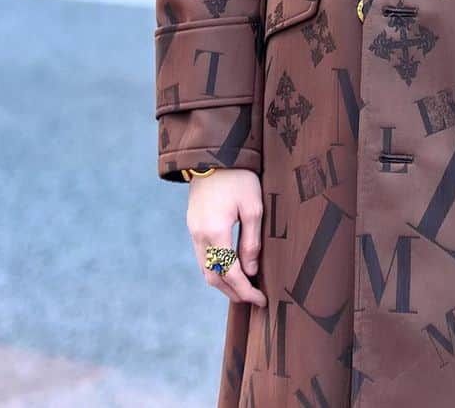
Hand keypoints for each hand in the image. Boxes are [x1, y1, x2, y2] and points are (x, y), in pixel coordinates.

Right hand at [186, 167, 267, 306]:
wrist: (214, 153)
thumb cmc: (239, 177)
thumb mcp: (253, 207)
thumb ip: (251, 241)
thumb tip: (250, 272)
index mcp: (216, 232)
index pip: (230, 274)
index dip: (246, 291)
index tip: (261, 300)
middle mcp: (200, 236)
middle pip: (213, 278)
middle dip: (233, 293)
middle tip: (253, 298)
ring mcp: (193, 231)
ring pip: (205, 269)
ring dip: (223, 283)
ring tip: (244, 287)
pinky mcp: (193, 225)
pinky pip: (202, 256)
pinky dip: (216, 268)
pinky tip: (231, 268)